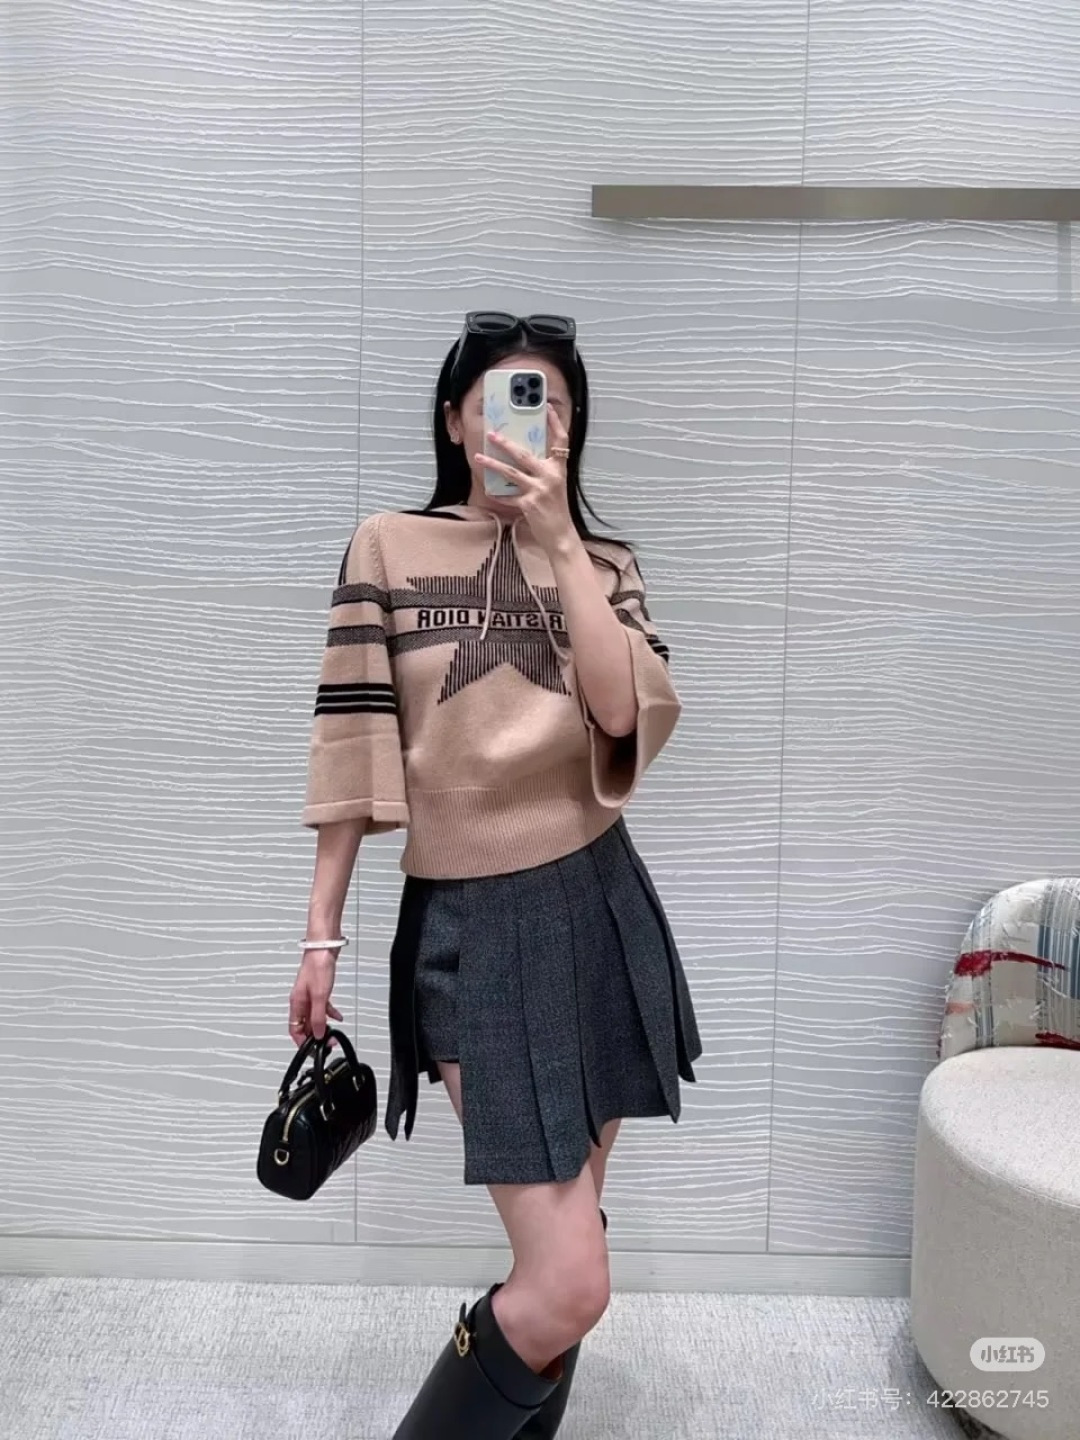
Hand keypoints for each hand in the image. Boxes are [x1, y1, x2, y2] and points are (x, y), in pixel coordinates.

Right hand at [288, 951, 343, 1047]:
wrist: (324, 947)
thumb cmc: (318, 965)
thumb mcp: (320, 996)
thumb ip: (318, 1017)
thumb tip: (318, 1034)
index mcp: (296, 1003)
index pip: (294, 1029)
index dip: (301, 1042)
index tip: (311, 1049)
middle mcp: (301, 1000)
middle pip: (305, 1024)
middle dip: (315, 1035)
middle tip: (327, 1042)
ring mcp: (309, 994)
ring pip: (314, 1016)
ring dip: (323, 1026)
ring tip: (332, 1033)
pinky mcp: (318, 988)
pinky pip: (321, 1006)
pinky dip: (329, 1013)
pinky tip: (337, 1016)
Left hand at [476, 403, 574, 553]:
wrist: (561, 534)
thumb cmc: (557, 510)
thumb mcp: (555, 486)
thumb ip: (543, 471)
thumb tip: (524, 458)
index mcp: (559, 469)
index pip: (560, 441)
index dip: (554, 423)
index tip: (547, 408)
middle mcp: (550, 476)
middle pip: (525, 454)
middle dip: (505, 443)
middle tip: (492, 435)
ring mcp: (539, 490)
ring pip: (511, 472)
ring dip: (492, 464)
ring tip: (479, 457)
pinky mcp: (528, 504)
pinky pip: (508, 496)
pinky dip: (498, 494)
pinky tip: (489, 490)